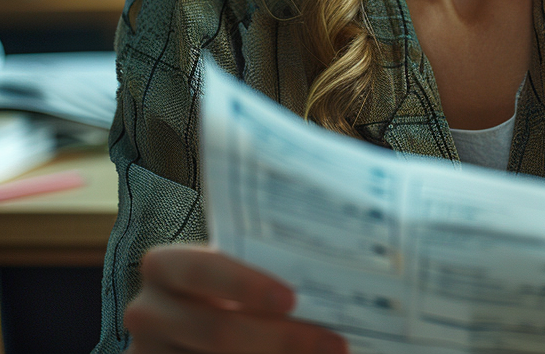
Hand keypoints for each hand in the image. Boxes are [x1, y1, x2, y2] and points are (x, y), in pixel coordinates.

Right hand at [124, 244, 348, 352]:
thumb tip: (331, 271)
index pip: (200, 269)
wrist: (186, 327)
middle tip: (335, 344)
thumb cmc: (225, 286)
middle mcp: (146, 312)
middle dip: (282, 339)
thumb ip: (264, 264)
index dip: (245, 285)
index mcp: (164, 266)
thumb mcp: (233, 269)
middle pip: (218, 332)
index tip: (292, 300)